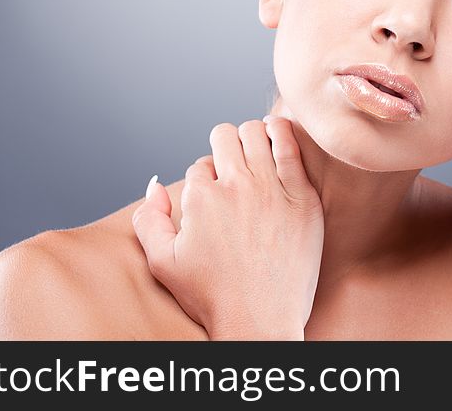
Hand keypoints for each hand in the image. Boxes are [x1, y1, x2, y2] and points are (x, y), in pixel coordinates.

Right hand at [131, 117, 323, 339]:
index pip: (200, 163)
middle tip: (233, 161)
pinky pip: (291, 146)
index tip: (215, 191)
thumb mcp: (163, 263)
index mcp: (200, 198)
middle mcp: (235, 186)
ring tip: (255, 146)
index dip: (206, 175)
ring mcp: (271, 188)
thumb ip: (149, 219)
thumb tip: (156, 185)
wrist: (260, 320)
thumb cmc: (213, 296)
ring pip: (256, 132)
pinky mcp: (302, 196)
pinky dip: (282, 132)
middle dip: (223, 144)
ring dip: (251, 135)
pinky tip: (279, 134)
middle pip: (224, 136)